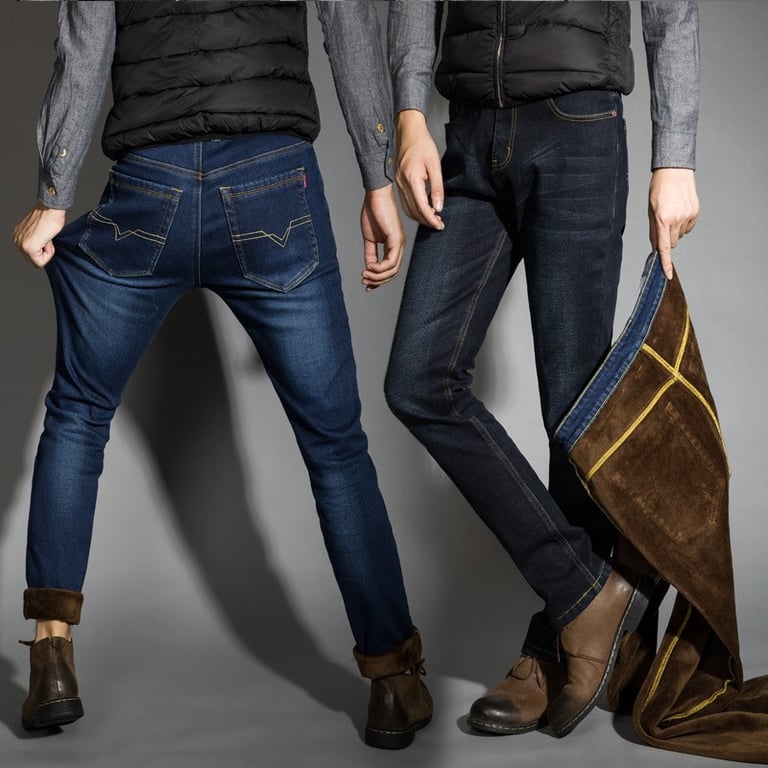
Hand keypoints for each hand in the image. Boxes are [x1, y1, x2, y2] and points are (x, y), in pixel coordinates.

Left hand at [13, 203, 66, 267]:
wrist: (50, 210)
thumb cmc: (49, 217)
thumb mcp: (39, 232)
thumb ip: (36, 241)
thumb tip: (42, 248)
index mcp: (18, 236)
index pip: (31, 255)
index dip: (43, 249)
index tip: (45, 237)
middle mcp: (17, 241)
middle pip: (33, 261)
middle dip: (44, 252)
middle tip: (46, 239)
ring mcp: (21, 245)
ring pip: (37, 262)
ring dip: (46, 252)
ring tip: (46, 238)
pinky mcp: (28, 248)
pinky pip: (40, 262)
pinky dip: (48, 253)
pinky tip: (47, 240)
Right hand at [360, 184, 405, 291]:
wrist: (375, 196)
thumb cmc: (373, 213)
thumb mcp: (369, 238)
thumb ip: (370, 254)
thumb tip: (369, 268)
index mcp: (393, 246)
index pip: (390, 269)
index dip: (379, 280)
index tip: (367, 284)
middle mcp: (399, 246)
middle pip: (393, 273)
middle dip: (378, 281)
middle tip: (364, 281)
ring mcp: (399, 242)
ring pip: (393, 269)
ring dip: (377, 276)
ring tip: (365, 275)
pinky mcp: (396, 238)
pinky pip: (391, 260)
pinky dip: (379, 267)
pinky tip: (370, 267)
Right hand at [395, 109, 444, 229]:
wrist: (408, 132)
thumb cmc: (422, 145)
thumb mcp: (435, 165)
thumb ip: (437, 188)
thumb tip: (439, 207)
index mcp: (411, 180)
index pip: (421, 207)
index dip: (431, 219)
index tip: (440, 225)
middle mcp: (403, 185)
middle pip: (414, 212)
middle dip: (427, 221)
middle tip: (439, 225)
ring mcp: (399, 185)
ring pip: (408, 209)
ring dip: (420, 217)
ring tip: (433, 219)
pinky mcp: (399, 183)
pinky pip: (406, 202)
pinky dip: (415, 210)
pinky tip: (424, 209)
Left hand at [648, 168, 699, 279]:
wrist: (674, 171)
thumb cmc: (658, 190)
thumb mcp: (650, 210)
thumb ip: (653, 231)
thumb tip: (655, 248)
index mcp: (663, 219)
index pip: (664, 247)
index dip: (665, 263)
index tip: (667, 275)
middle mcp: (677, 219)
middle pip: (672, 243)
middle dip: (666, 239)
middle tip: (663, 225)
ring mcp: (688, 216)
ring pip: (680, 235)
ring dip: (675, 231)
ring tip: (671, 214)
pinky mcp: (696, 212)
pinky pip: (688, 227)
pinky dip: (683, 224)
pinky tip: (680, 211)